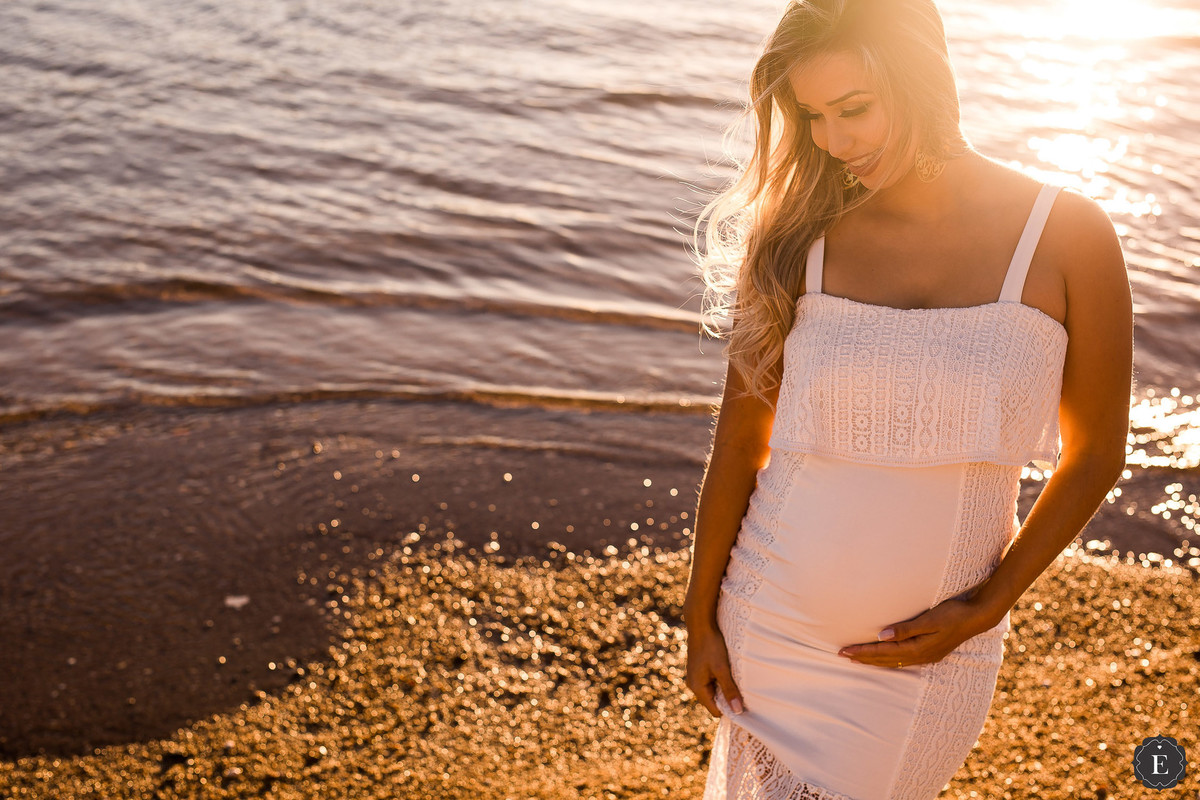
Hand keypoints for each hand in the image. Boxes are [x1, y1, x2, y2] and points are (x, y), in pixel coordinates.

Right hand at [685, 621, 745, 717]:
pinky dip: (720, 679)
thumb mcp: (722, 669)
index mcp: (697, 687)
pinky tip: (727, 670)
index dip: (729, 709)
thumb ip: (730, 690)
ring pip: (714, 691)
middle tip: (741, 690)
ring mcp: (695, 677)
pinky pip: (711, 682)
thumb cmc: (711, 646)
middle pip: (714, 702)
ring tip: (734, 678)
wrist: (701, 625)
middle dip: (727, 698)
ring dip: (724, 687)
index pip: (715, 710)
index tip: (744, 703)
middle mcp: (693, 684)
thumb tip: (737, 711)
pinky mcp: (699, 669)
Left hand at [836, 593, 992, 668]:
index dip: (862, 652)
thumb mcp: (929, 620)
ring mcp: (925, 656)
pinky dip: (887, 659)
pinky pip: (901, 660)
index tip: (844, 651)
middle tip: (842, 655)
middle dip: (863, 658)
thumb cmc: (953, 614)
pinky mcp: (929, 652)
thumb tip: (881, 636)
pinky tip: (883, 658)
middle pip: (885, 660)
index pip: (883, 652)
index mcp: (918, 649)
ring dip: (873, 660)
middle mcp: (920, 656)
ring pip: (893, 661)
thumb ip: (905, 629)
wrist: (977, 617)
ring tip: (856, 659)